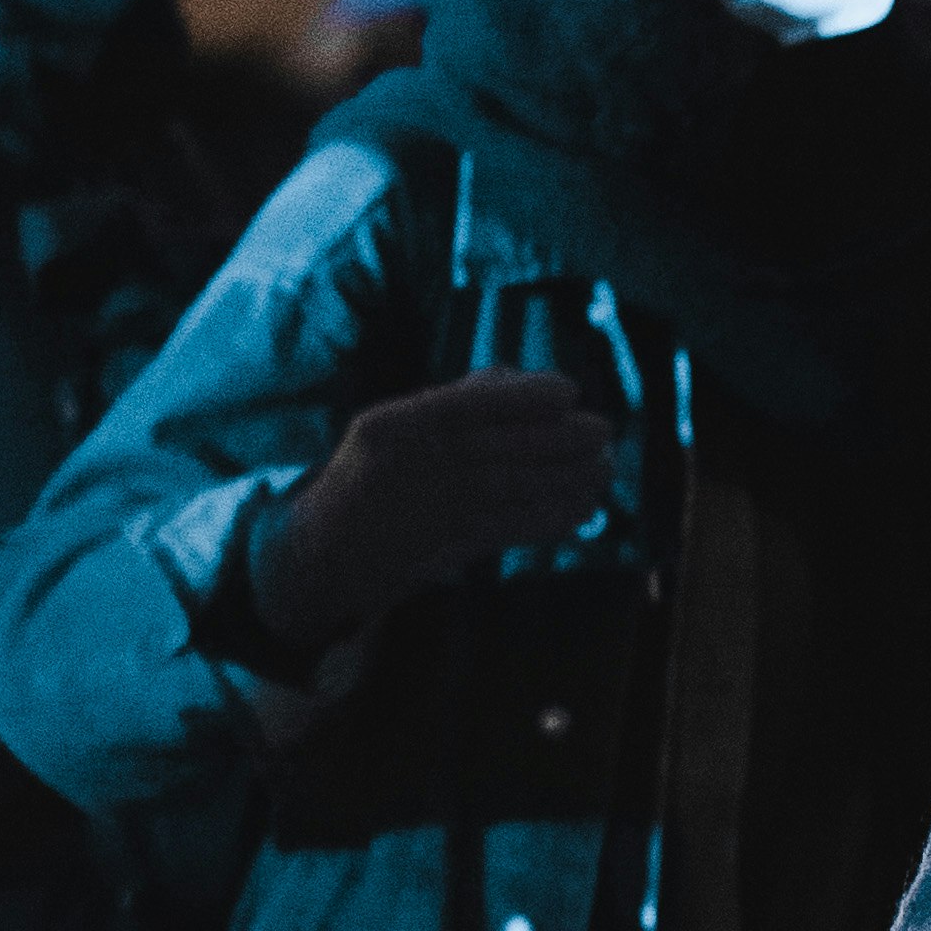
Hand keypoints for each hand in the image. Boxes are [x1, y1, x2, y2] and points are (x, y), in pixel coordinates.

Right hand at [249, 373, 612, 656]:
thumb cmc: (369, 475)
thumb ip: (451, 399)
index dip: (527, 396)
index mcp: (397, 425)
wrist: (325, 551)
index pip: (472, 403)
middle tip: (605, 431)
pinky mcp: (449, 546)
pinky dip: (553, 518)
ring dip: (569, 478)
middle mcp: (414, 466)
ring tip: (604, 467)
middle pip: (503, 446)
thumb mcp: (390, 425)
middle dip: (563, 439)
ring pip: (516, 487)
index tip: (569, 391)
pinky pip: (513, 528)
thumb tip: (518, 379)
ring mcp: (432, 509)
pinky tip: (584, 508)